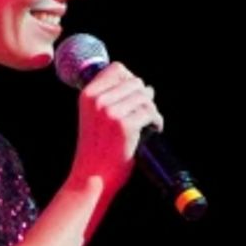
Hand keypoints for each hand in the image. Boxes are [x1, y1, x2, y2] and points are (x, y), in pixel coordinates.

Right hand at [72, 62, 162, 190]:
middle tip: (145, 114)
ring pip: (145, 97)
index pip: (117, 69)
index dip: (131, 79)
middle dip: (144, 97)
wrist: (92, 176)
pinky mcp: (126, 125)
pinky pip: (151, 113)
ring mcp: (111, 112)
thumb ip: (110, 99)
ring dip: (152, 110)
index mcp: (88, 95)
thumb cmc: (96, 149)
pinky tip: (154, 130)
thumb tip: (145, 87)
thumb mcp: (93, 117)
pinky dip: (157, 121)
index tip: (135, 96)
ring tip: (150, 122)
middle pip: (135, 82)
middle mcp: (98, 100)